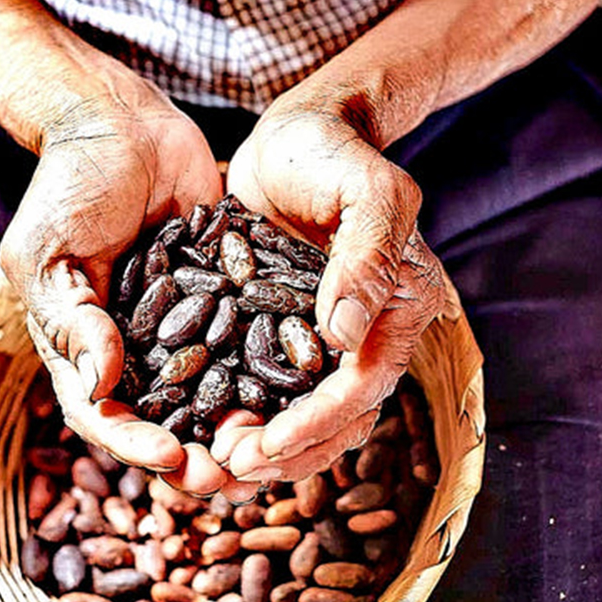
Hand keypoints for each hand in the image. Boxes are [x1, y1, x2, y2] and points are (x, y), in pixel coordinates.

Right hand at [0, 78, 237, 495]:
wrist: (119, 124)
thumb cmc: (68, 186)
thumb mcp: (49, 251)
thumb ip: (70, 317)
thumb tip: (101, 385)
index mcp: (82, 348)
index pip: (103, 415)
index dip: (135, 444)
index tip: (172, 457)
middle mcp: (131, 350)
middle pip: (159, 422)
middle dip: (193, 456)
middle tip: (228, 476)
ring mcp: (178, 329)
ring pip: (206, 397)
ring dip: (232, 430)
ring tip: (265, 453)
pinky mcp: (220, 301)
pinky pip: (241, 347)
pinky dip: (262, 376)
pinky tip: (294, 395)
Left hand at [218, 87, 445, 481]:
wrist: (297, 135)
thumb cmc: (334, 151)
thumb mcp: (365, 189)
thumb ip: (366, 256)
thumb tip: (343, 333)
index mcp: (397, 312)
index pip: (362, 387)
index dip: (317, 423)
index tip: (268, 444)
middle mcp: (363, 337)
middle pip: (336, 421)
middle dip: (287, 453)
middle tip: (230, 465)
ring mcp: (322, 341)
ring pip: (303, 419)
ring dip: (264, 450)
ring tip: (215, 460)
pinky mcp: (281, 335)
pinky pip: (267, 392)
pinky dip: (242, 416)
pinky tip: (203, 429)